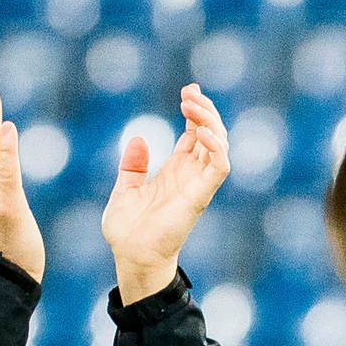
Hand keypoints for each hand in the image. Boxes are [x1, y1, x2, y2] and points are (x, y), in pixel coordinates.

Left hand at [101, 83, 231, 303]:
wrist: (130, 256)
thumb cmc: (128, 230)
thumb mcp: (125, 188)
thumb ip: (133, 165)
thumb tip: (138, 139)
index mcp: (175, 171)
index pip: (194, 133)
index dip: (195, 110)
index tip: (188, 89)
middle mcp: (190, 175)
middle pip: (210, 133)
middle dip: (204, 109)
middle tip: (189, 93)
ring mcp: (197, 184)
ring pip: (219, 144)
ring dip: (211, 121)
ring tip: (192, 104)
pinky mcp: (200, 195)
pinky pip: (219, 166)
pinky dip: (216, 146)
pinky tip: (201, 130)